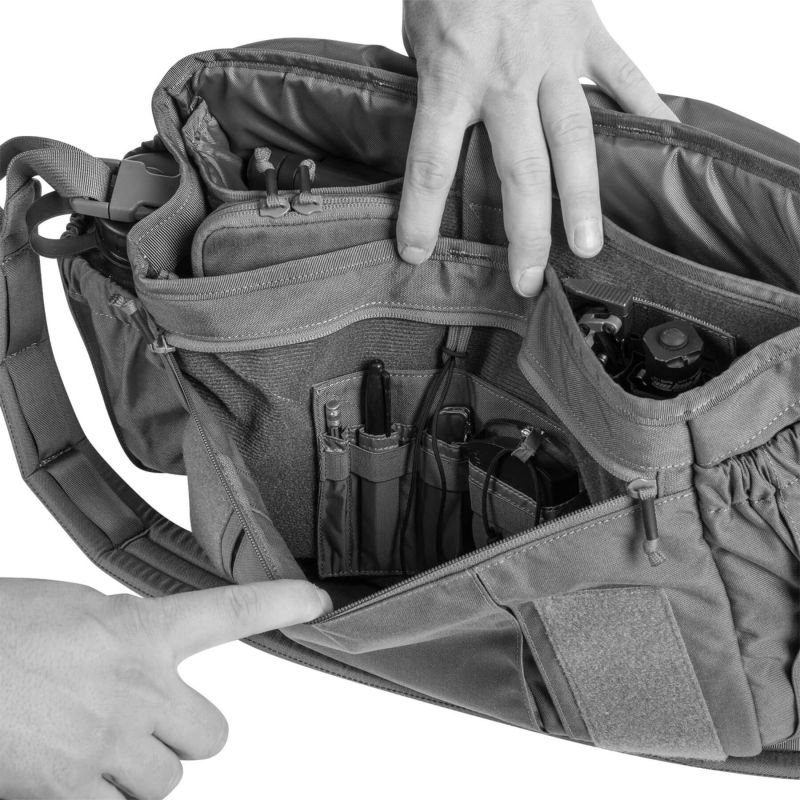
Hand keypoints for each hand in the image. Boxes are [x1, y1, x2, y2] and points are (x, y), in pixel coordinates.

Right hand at [0, 578, 330, 798]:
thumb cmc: (0, 629)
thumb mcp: (73, 611)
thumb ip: (124, 632)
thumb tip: (144, 651)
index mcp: (138, 630)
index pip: (231, 609)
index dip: (280, 603)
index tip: (314, 602)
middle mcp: (137, 687)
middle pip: (211, 735)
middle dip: (183, 736)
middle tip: (145, 726)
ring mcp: (108, 745)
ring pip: (165, 783)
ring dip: (139, 774)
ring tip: (93, 749)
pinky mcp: (72, 791)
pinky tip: (70, 775)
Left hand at [397, 0, 677, 295]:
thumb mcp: (417, 31)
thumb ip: (433, 85)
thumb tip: (442, 127)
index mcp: (452, 75)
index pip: (432, 161)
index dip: (421, 213)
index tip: (417, 253)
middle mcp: (505, 76)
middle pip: (519, 169)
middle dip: (524, 230)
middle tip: (528, 280)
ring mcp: (553, 56)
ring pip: (574, 139)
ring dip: (584, 196)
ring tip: (590, 243)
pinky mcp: (587, 32)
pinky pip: (621, 75)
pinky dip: (645, 108)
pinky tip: (663, 141)